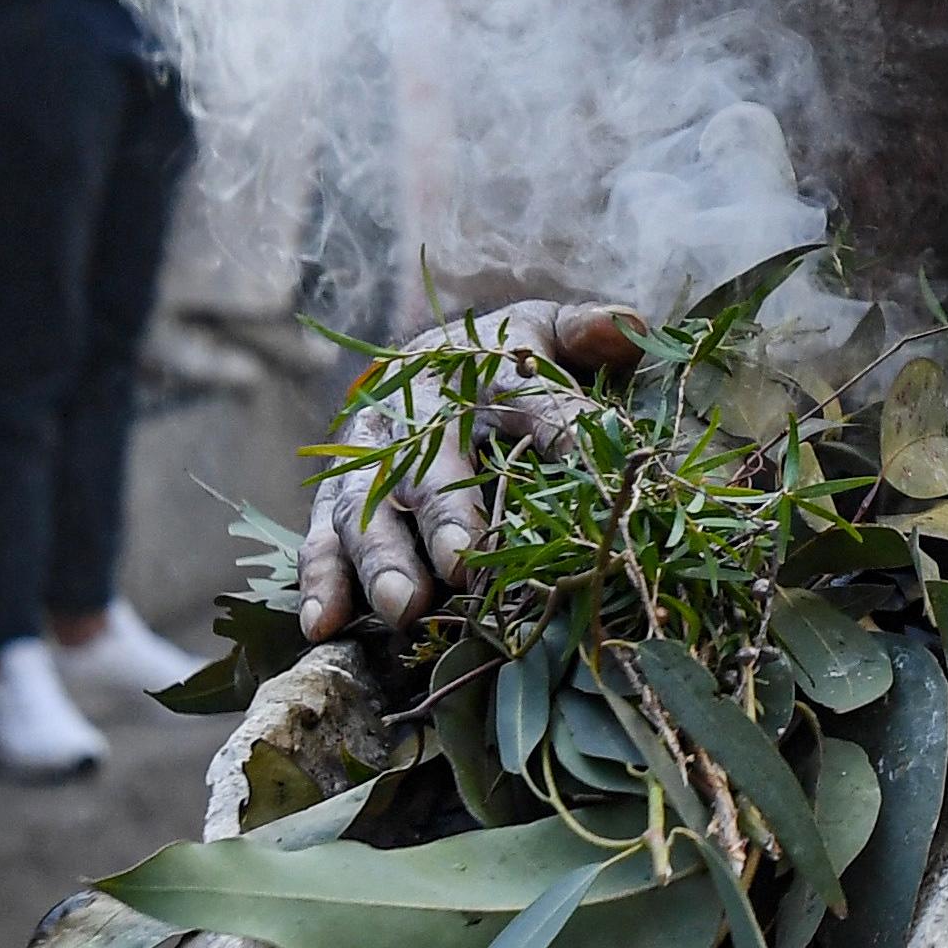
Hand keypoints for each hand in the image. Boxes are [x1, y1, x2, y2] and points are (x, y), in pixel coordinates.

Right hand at [297, 298, 645, 640]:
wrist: (420, 360)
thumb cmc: (499, 360)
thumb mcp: (543, 331)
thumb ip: (585, 331)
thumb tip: (627, 323)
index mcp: (481, 370)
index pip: (530, 397)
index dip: (560, 430)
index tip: (585, 470)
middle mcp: (417, 415)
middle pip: (429, 463)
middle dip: (444, 514)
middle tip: (463, 561)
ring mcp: (370, 459)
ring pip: (368, 508)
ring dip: (383, 559)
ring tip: (405, 607)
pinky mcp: (339, 497)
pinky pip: (322, 538)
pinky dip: (320, 582)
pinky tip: (325, 624)